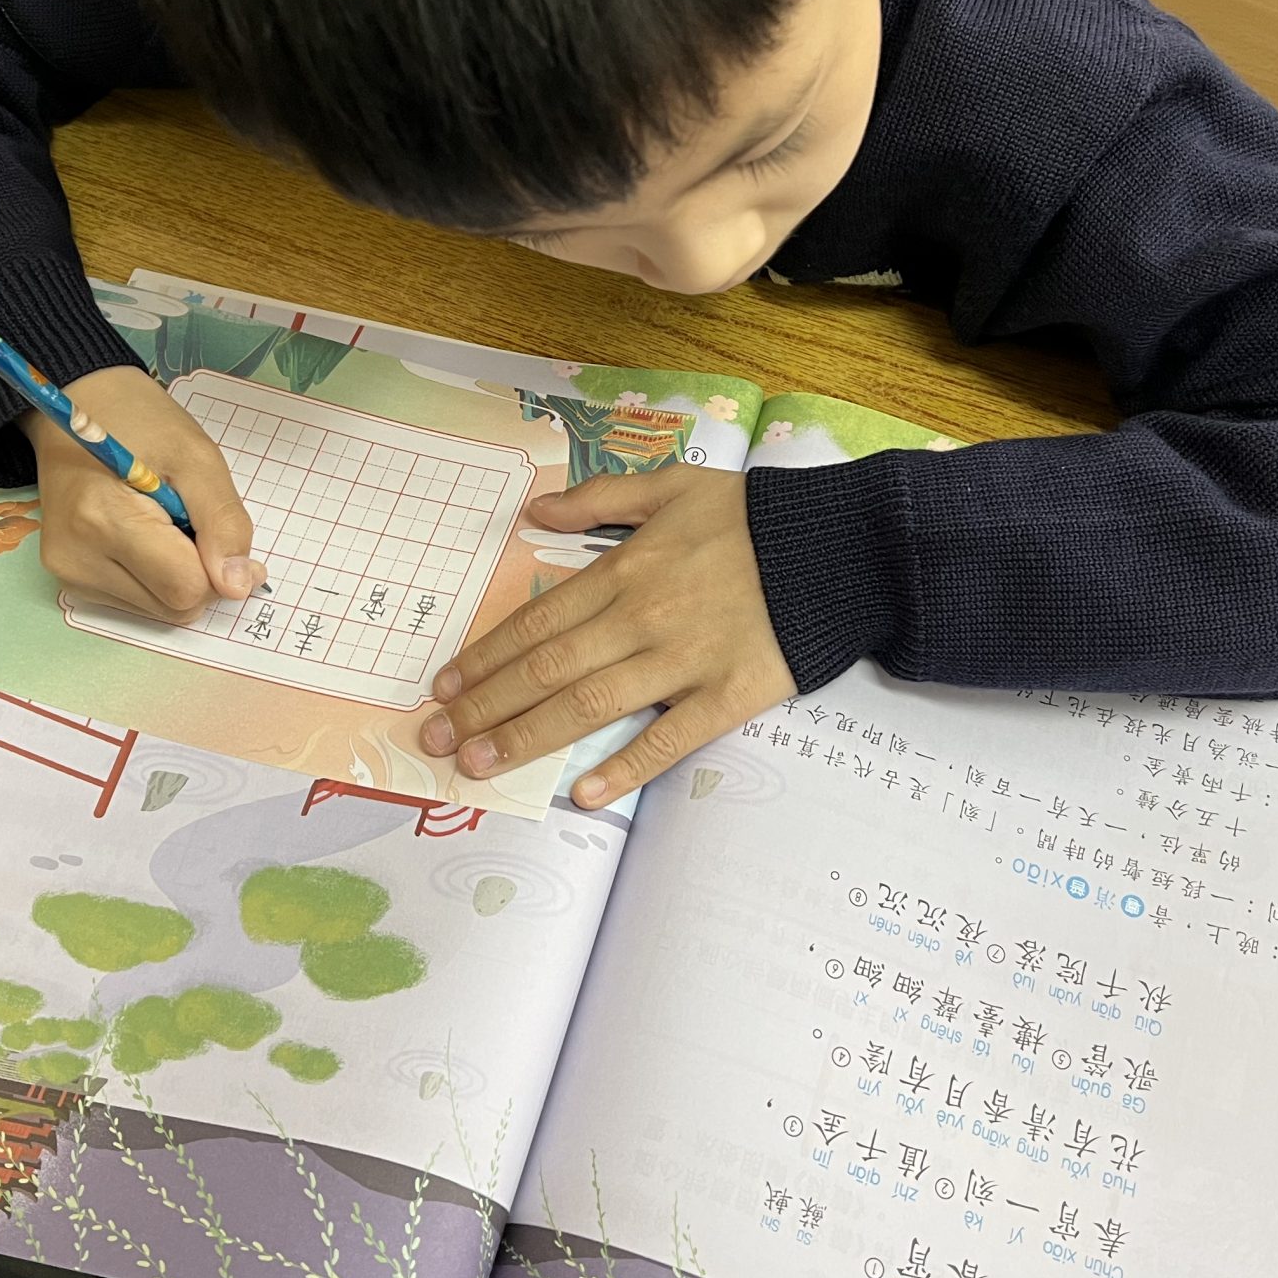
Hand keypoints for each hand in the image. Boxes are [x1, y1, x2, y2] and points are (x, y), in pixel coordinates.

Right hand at [29, 365, 261, 621]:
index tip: (217, 529)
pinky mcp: (70, 578)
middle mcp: (77, 558)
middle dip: (199, 570)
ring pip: (159, 609)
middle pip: (174, 606)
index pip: (185, 587)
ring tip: (162, 520)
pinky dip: (156, 575)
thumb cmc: (140, 421)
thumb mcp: (198, 458)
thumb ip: (224, 523)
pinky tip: (144, 533)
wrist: (81, 405)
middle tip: (188, 516)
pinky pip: (138, 600)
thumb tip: (238, 586)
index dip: (219, 567)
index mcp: (103, 521)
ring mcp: (68, 572)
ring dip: (178, 573)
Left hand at [420, 466, 794, 807]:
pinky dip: (626, 766)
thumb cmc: (753, 517)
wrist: (839, 547)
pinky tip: (585, 792)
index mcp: (625, 569)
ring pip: (590, 706)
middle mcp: (642, 619)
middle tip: (438, 740)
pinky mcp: (728, 695)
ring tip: (480, 765)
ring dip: (528, 738)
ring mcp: (684, 661)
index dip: (485, 657)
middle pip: (547, 670)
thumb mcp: (673, 484)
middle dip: (486, 707)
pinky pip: (669, 738)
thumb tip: (533, 509)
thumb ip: (599, 497)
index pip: (538, 623)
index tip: (445, 687)